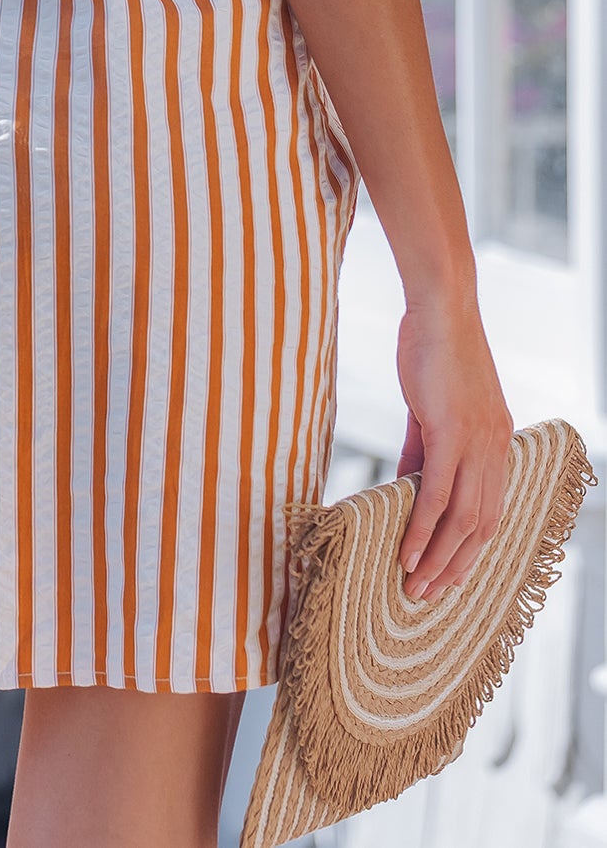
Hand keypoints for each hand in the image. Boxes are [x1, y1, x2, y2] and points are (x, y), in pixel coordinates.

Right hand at [394, 293, 511, 599]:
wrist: (441, 307)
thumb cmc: (433, 349)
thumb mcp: (432, 408)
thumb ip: (424, 449)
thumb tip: (409, 488)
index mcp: (497, 444)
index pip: (491, 512)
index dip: (472, 551)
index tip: (448, 578)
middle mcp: (496, 450)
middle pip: (482, 528)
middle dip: (455, 568)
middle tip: (429, 596)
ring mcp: (477, 444)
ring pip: (462, 521)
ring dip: (437, 559)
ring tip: (414, 585)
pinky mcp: (451, 433)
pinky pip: (437, 495)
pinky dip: (423, 530)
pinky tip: (407, 553)